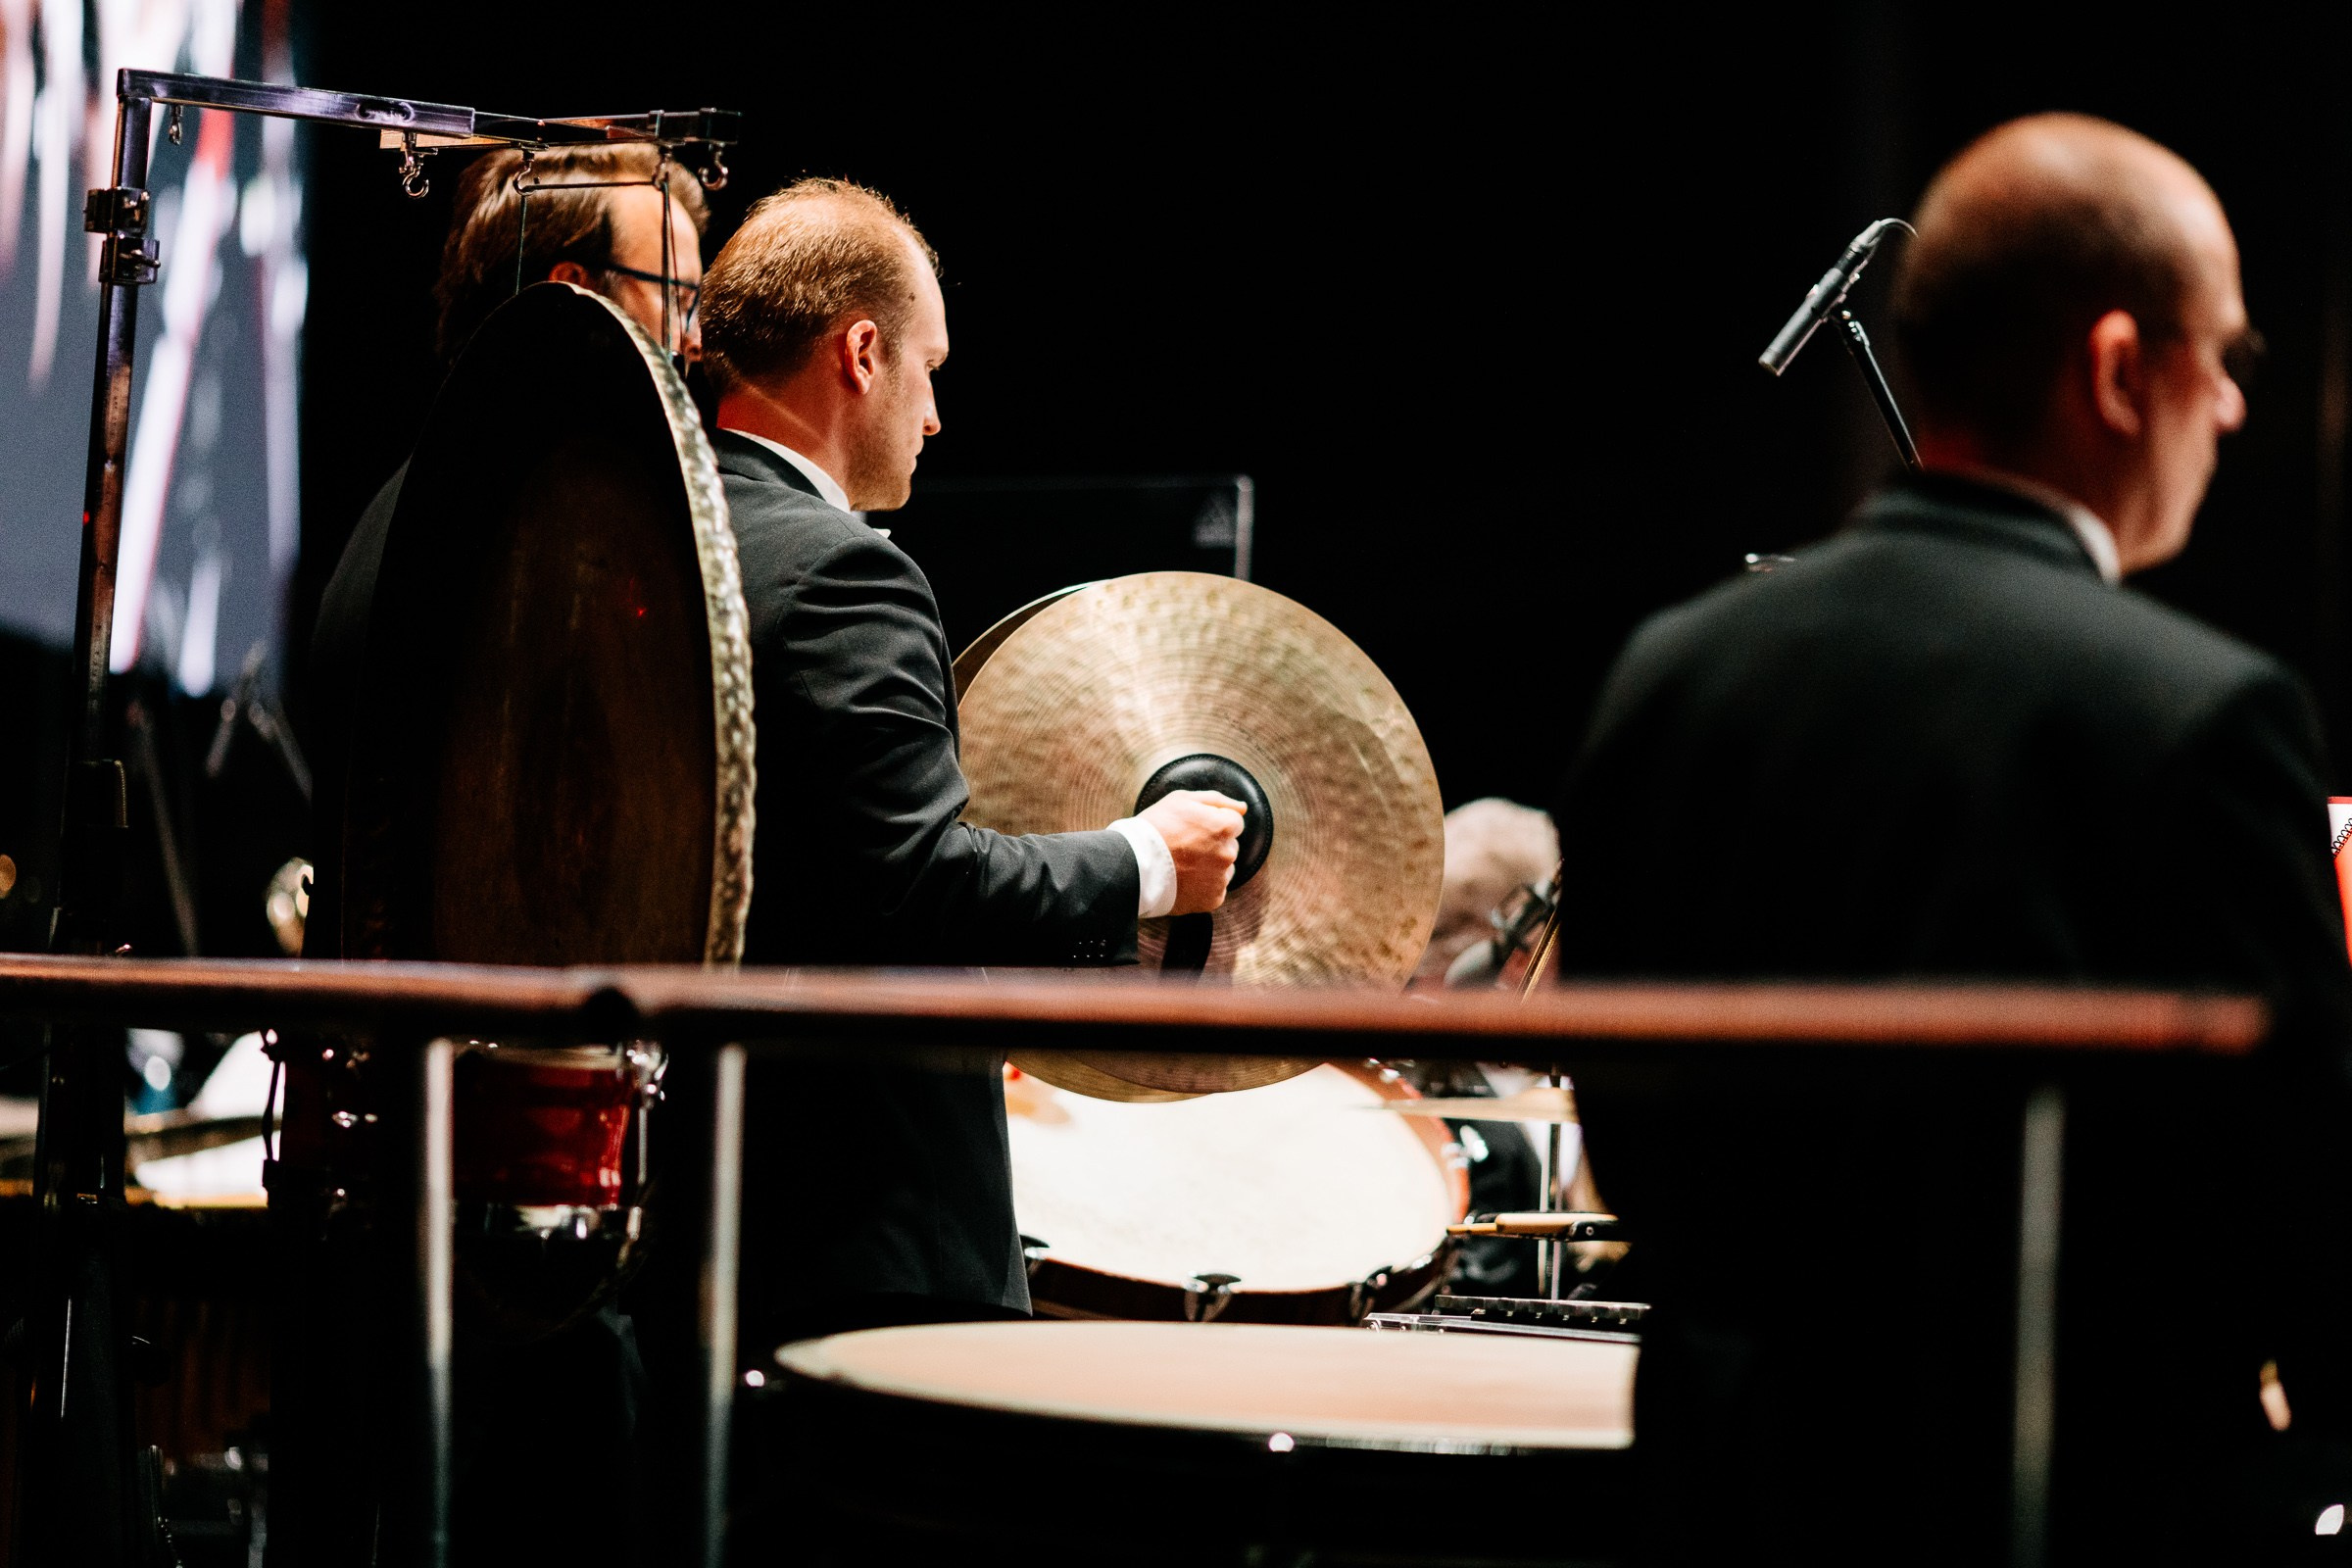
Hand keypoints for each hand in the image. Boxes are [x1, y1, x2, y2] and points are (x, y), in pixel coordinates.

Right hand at [1140, 790, 1246, 914]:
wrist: (1133, 864)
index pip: (1234, 822)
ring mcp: (1221, 878)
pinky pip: (1214, 889)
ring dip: (1209, 866)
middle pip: (1229, 846)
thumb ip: (1217, 801)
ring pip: (1223, 868)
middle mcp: (1228, 853)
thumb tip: (1242, 808)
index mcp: (1225, 827)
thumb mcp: (1182, 799)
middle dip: (1213, 845)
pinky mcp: (1212, 899)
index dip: (1212, 822)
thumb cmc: (1156, 827)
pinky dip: (1202, 886)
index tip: (1192, 827)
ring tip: (1182, 864)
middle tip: (1184, 846)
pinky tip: (1184, 879)